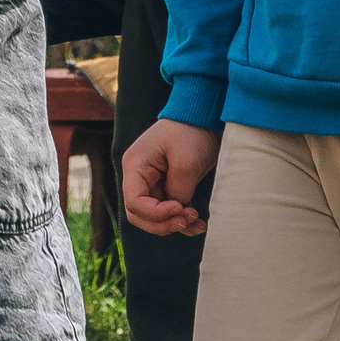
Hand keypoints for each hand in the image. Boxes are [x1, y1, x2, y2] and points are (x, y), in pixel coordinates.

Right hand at [123, 119, 220, 235]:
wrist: (204, 116)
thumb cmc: (191, 131)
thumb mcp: (186, 162)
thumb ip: (179, 191)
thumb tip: (178, 212)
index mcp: (135, 166)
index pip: (135, 202)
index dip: (155, 213)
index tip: (180, 208)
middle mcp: (139, 176)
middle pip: (140, 214)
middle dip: (163, 223)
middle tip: (187, 220)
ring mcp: (152, 183)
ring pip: (155, 217)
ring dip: (175, 224)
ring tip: (197, 222)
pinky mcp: (168, 187)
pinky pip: (169, 212)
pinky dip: (182, 221)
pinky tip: (199, 224)